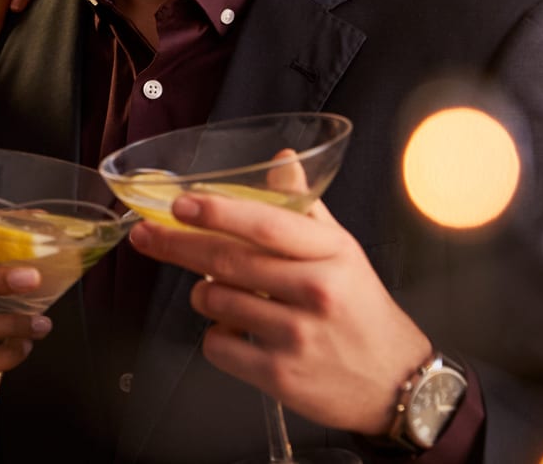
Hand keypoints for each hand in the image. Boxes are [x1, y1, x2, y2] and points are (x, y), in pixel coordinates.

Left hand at [128, 193, 429, 436]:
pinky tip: (237, 333)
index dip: (216, 211)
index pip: (265, 223)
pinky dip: (216, 336)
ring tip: (223, 294)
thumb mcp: (343, 251)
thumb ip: (305, 206)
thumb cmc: (361, 310)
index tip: (178, 204)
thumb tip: (280, 158)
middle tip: (146, 235)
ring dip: (204, 294)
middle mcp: (316, 290)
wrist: (396, 384)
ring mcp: (297, 335)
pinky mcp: (280, 375)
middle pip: (227, 260)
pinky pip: (217, 345)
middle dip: (176, 244)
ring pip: (214, 301)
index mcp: (332, 252)